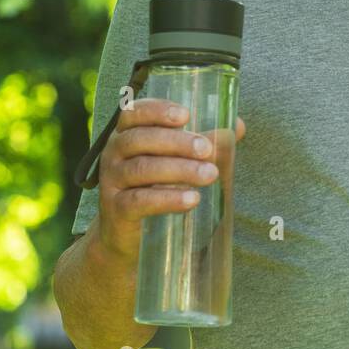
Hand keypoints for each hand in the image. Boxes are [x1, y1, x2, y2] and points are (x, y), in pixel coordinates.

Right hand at [97, 98, 246, 262]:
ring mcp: (111, 181)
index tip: (186, 115)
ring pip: (142, 168)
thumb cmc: (156, 189)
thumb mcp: (178, 162)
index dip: (157, 111)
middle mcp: (114, 153)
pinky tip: (192, 199)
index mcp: (128, 134)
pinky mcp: (116, 209)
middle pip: (140, 139)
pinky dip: (167, 198)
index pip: (134, 112)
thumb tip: (236, 127)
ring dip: (179, 170)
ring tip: (210, 175)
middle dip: (176, 141)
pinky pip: (139, 201)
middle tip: (207, 149)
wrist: (130, 237)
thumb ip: (205, 144)